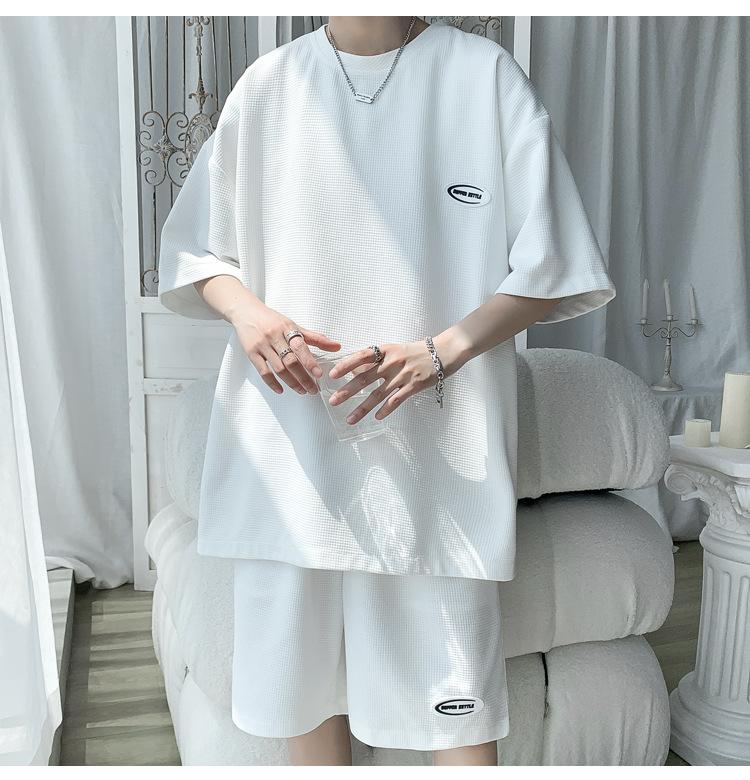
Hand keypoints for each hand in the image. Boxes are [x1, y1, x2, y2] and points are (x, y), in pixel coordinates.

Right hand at [229, 300, 340, 394]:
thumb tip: (337, 346)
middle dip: (303, 378)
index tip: (319, 374)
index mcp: (287, 328)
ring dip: (292, 383)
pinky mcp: (251, 353)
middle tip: (313, 389)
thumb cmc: (272, 320)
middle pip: (290, 361)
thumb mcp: (293, 325)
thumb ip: (315, 337)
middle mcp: (274, 336)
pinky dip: (272, 383)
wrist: (246, 312)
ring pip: (278, 369)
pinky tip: (281, 390)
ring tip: (302, 391)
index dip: (310, 362)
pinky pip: (263, 372)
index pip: (300, 347)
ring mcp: (262, 345)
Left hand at [327, 335, 463, 423]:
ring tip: (350, 419)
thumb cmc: (415, 351)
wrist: (443, 352)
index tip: (332, 375)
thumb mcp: (394, 350)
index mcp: (385, 350)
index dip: (346, 365)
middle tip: (333, 401)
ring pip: (378, 394)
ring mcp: (403, 375)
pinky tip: (377, 418)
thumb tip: (354, 370)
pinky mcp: (414, 386)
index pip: (362, 356)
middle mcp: (392, 362)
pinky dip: (386, 410)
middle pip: (365, 378)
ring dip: (362, 408)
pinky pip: (396, 400)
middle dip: (347, 391)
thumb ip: (377, 360)